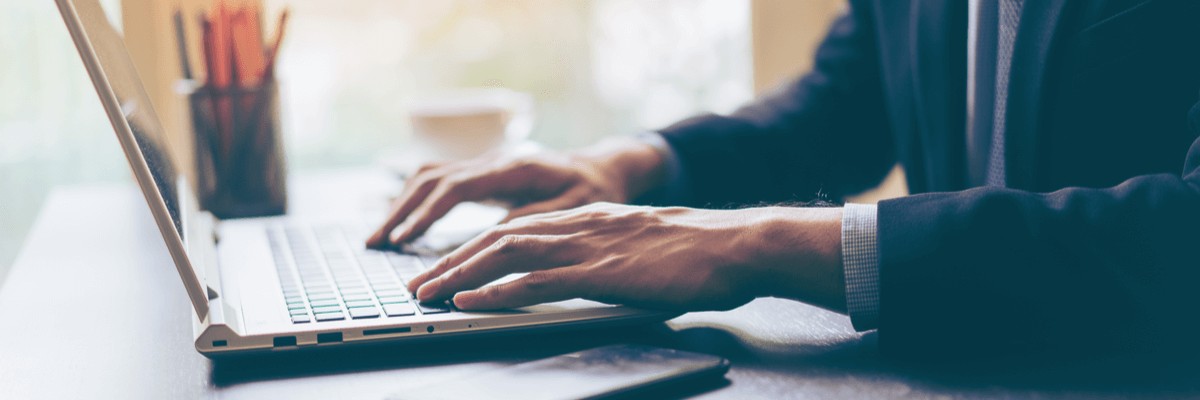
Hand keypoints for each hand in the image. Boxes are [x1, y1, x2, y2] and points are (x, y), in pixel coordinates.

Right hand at [367, 138, 666, 247]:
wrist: (600, 168)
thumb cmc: (591, 190)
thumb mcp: (574, 208)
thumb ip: (533, 219)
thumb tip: (492, 238)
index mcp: (512, 168)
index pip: (455, 187)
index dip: (425, 214)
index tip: (402, 239)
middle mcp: (492, 161)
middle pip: (430, 179)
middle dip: (399, 212)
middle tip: (375, 244)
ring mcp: (483, 164)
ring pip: (428, 176)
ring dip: (400, 205)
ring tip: (379, 238)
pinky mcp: (480, 173)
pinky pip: (437, 180)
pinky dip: (413, 199)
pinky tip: (400, 221)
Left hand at [406, 203, 846, 312]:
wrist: (740, 245)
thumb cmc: (704, 254)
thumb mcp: (647, 249)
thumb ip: (615, 256)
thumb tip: (599, 276)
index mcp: (590, 219)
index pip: (518, 229)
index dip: (476, 249)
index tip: (447, 268)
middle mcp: (580, 225)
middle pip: (499, 238)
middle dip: (452, 261)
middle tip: (418, 284)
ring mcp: (588, 246)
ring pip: (505, 254)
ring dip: (459, 275)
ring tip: (427, 293)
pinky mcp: (600, 272)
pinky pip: (535, 281)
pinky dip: (494, 291)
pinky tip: (468, 301)